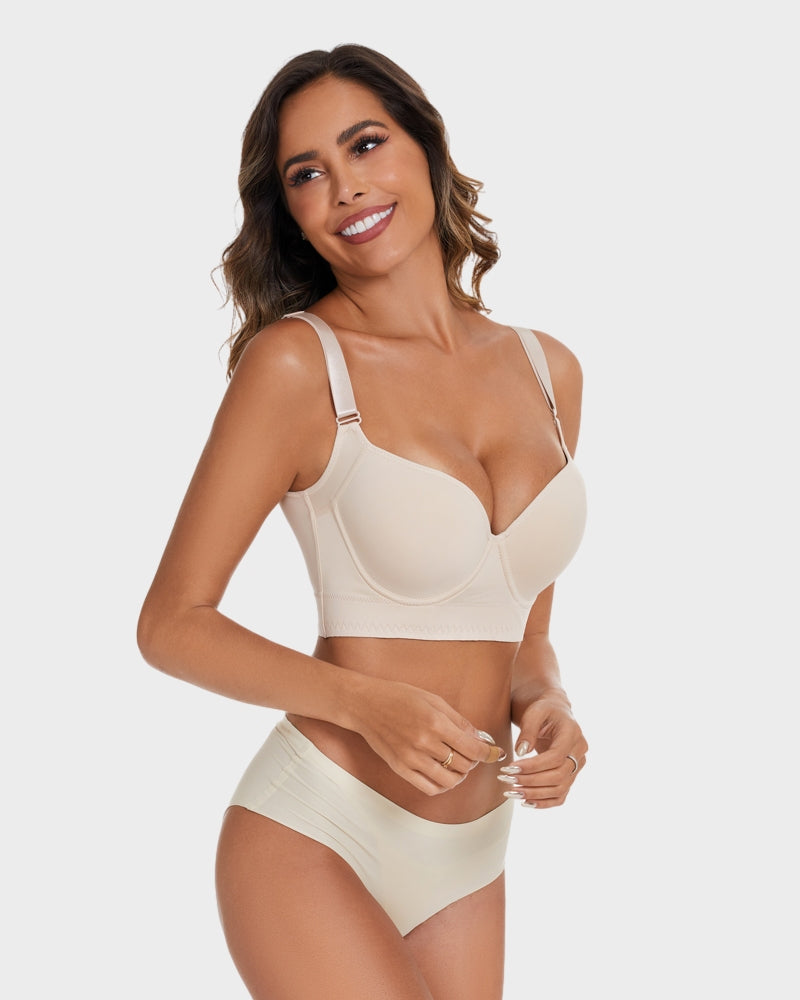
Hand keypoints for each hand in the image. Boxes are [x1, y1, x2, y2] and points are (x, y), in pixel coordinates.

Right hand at [353, 678, 506, 795]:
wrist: (366, 705)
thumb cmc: (399, 697)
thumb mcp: (433, 700)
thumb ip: (458, 721)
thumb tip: (480, 739)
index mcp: (435, 723)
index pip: (472, 748)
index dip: (489, 753)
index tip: (495, 754)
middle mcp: (424, 743)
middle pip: (463, 765)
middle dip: (473, 761)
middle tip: (471, 753)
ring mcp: (411, 759)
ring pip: (449, 780)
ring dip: (460, 775)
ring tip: (458, 764)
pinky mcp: (400, 769)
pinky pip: (429, 788)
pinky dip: (442, 785)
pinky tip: (443, 774)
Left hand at [498, 696, 587, 807]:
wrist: (554, 711)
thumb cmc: (543, 709)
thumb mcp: (534, 712)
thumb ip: (528, 730)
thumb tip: (521, 752)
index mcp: (573, 733)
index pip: (555, 757)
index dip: (533, 766)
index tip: (511, 767)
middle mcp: (579, 751)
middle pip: (558, 776)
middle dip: (531, 781)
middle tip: (507, 779)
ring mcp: (577, 765)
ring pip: (560, 788)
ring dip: (534, 794)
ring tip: (512, 792)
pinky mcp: (571, 775)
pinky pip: (560, 795)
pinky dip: (544, 802)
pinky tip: (525, 801)